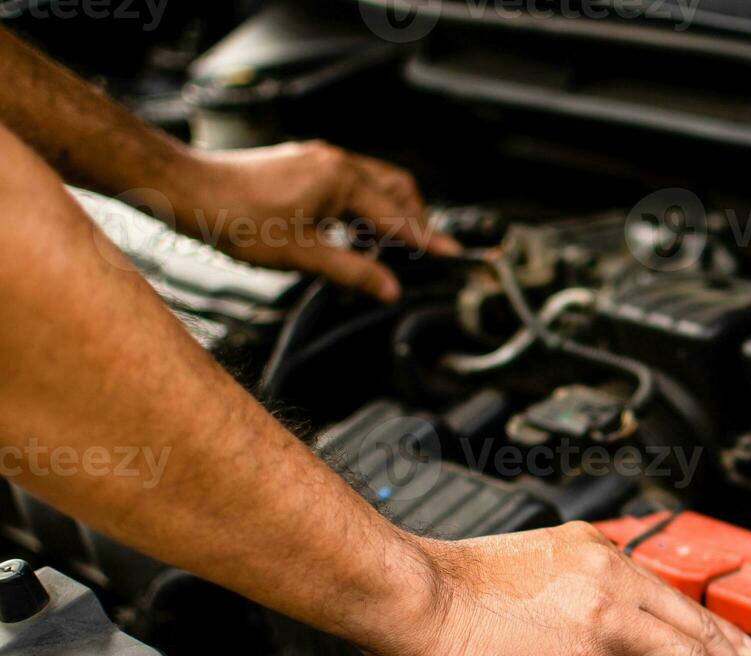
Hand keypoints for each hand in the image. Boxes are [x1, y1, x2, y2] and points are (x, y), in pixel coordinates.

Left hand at [171, 141, 460, 301]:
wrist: (186, 189)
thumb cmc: (234, 218)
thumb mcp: (300, 254)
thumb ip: (351, 270)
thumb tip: (390, 289)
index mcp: (341, 180)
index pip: (397, 216)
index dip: (425, 240)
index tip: (452, 254)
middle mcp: (336, 161)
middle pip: (397, 188)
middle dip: (413, 220)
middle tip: (418, 254)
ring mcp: (319, 159)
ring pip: (374, 183)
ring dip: (386, 214)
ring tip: (381, 250)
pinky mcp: (303, 164)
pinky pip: (350, 182)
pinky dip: (361, 207)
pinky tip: (348, 233)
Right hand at [367, 522, 750, 655]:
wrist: (413, 597)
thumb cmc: (450, 589)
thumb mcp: (532, 569)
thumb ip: (572, 597)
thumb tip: (584, 634)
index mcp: (594, 554)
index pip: (669, 591)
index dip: (709, 621)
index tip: (731, 639)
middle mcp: (608, 579)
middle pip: (692, 622)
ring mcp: (602, 622)